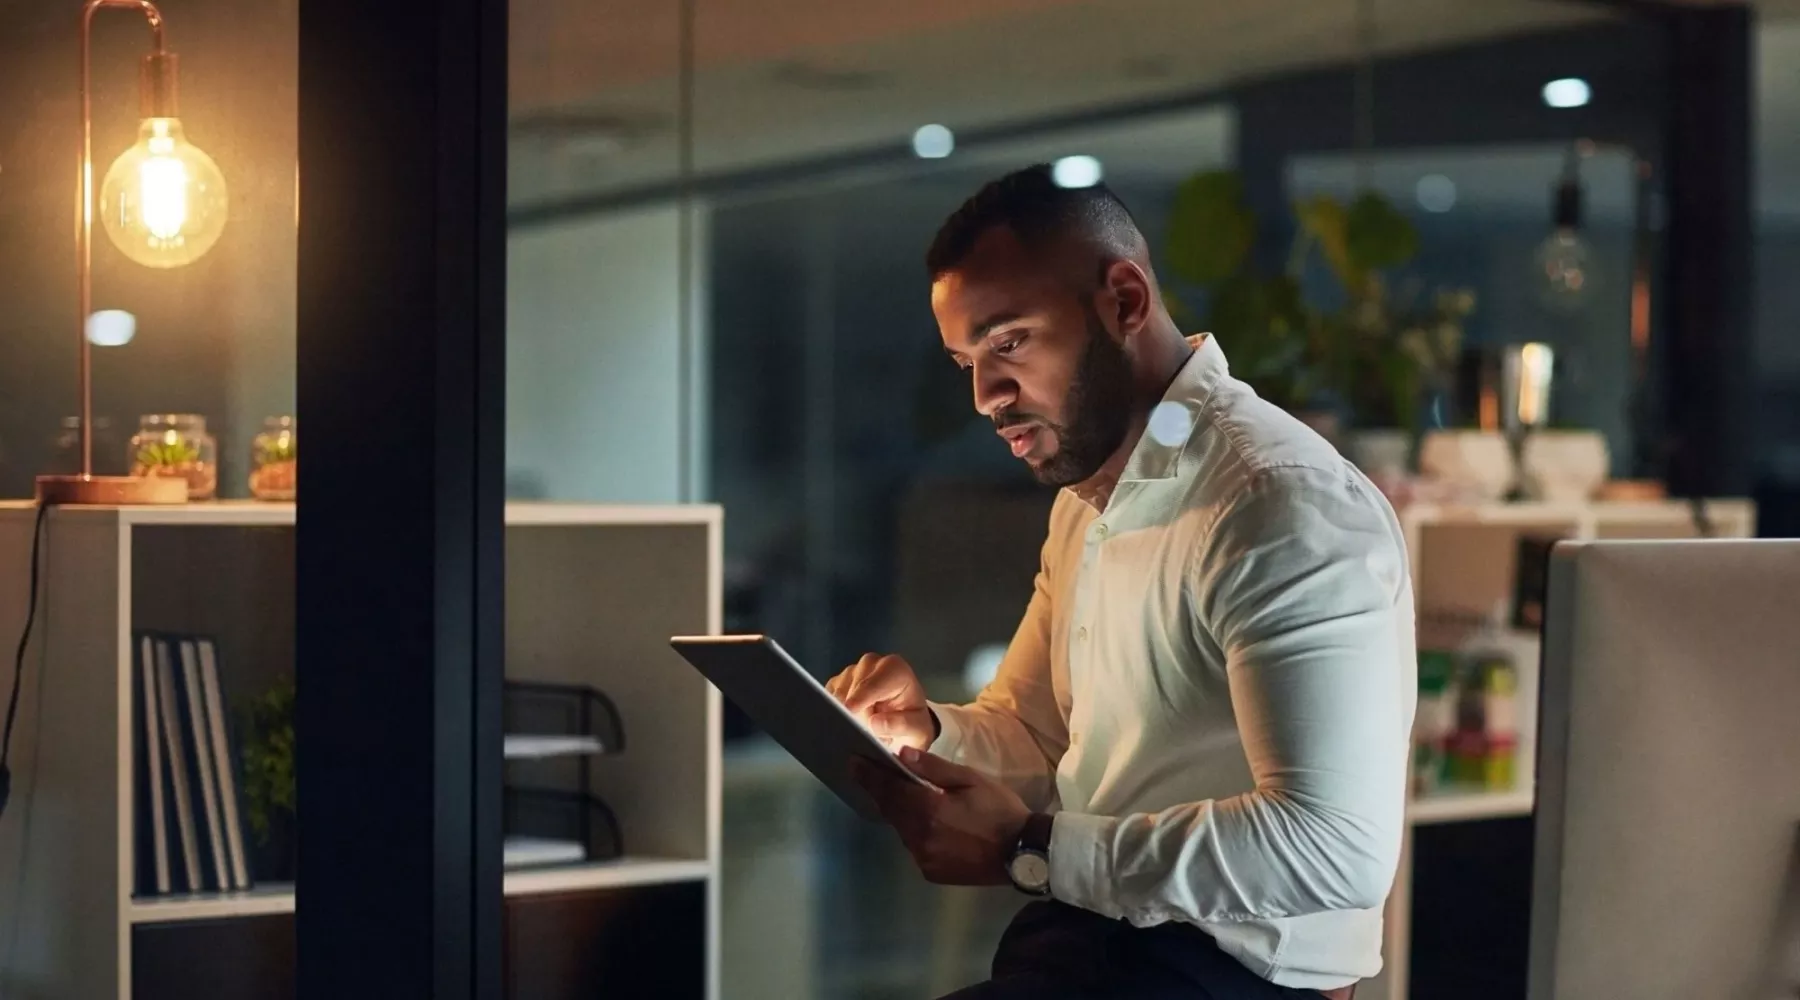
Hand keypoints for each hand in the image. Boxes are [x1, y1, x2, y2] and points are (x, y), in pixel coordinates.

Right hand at [825, 652, 936, 751]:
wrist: (904, 720)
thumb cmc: (913, 722)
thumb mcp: (918, 729)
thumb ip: (901, 725)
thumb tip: (875, 724)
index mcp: (894, 668)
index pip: (872, 683)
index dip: (860, 698)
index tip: (849, 712)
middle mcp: (871, 663)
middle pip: (852, 689)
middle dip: (856, 715)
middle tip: (867, 734)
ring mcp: (852, 671)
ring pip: (838, 694)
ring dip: (845, 715)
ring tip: (863, 728)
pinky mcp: (837, 682)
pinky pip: (828, 698)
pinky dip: (835, 712)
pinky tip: (850, 720)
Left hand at [852, 746, 1030, 886]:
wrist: (1024, 853)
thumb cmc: (1000, 810)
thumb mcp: (971, 780)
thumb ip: (933, 769)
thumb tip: (901, 755)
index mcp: (929, 811)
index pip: (890, 789)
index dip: (870, 775)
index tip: (853, 762)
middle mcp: (920, 838)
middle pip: (890, 810)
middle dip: (878, 790)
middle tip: (864, 772)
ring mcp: (924, 858)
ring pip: (901, 830)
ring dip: (896, 811)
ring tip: (893, 794)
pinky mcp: (931, 872)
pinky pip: (913, 846)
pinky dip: (912, 831)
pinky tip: (918, 820)